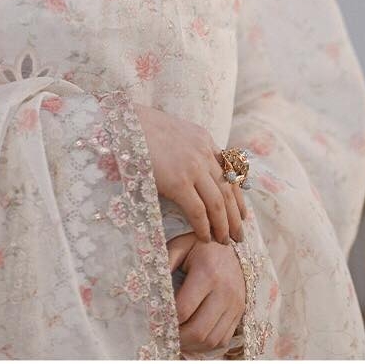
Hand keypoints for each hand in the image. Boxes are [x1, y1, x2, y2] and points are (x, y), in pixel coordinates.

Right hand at [133, 103, 246, 243]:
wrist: (122, 122)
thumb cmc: (139, 128)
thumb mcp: (172, 132)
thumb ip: (186, 148)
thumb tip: (190, 169)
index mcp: (204, 139)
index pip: (230, 172)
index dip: (238, 196)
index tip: (241, 213)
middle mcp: (204, 152)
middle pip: (229, 190)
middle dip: (236, 216)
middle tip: (239, 235)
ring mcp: (193, 167)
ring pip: (218, 203)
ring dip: (224, 225)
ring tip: (225, 241)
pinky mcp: (178, 182)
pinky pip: (198, 211)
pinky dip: (204, 227)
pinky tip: (205, 237)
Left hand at [167, 232, 245, 353]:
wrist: (231, 246)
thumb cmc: (200, 246)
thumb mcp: (181, 246)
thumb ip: (165, 262)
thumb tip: (151, 285)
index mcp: (207, 273)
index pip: (184, 308)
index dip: (168, 319)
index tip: (156, 320)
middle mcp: (224, 292)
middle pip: (199, 330)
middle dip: (179, 338)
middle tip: (164, 336)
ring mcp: (235, 305)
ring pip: (212, 340)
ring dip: (192, 346)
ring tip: (177, 340)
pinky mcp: (239, 313)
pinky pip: (223, 340)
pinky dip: (206, 345)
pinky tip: (193, 339)